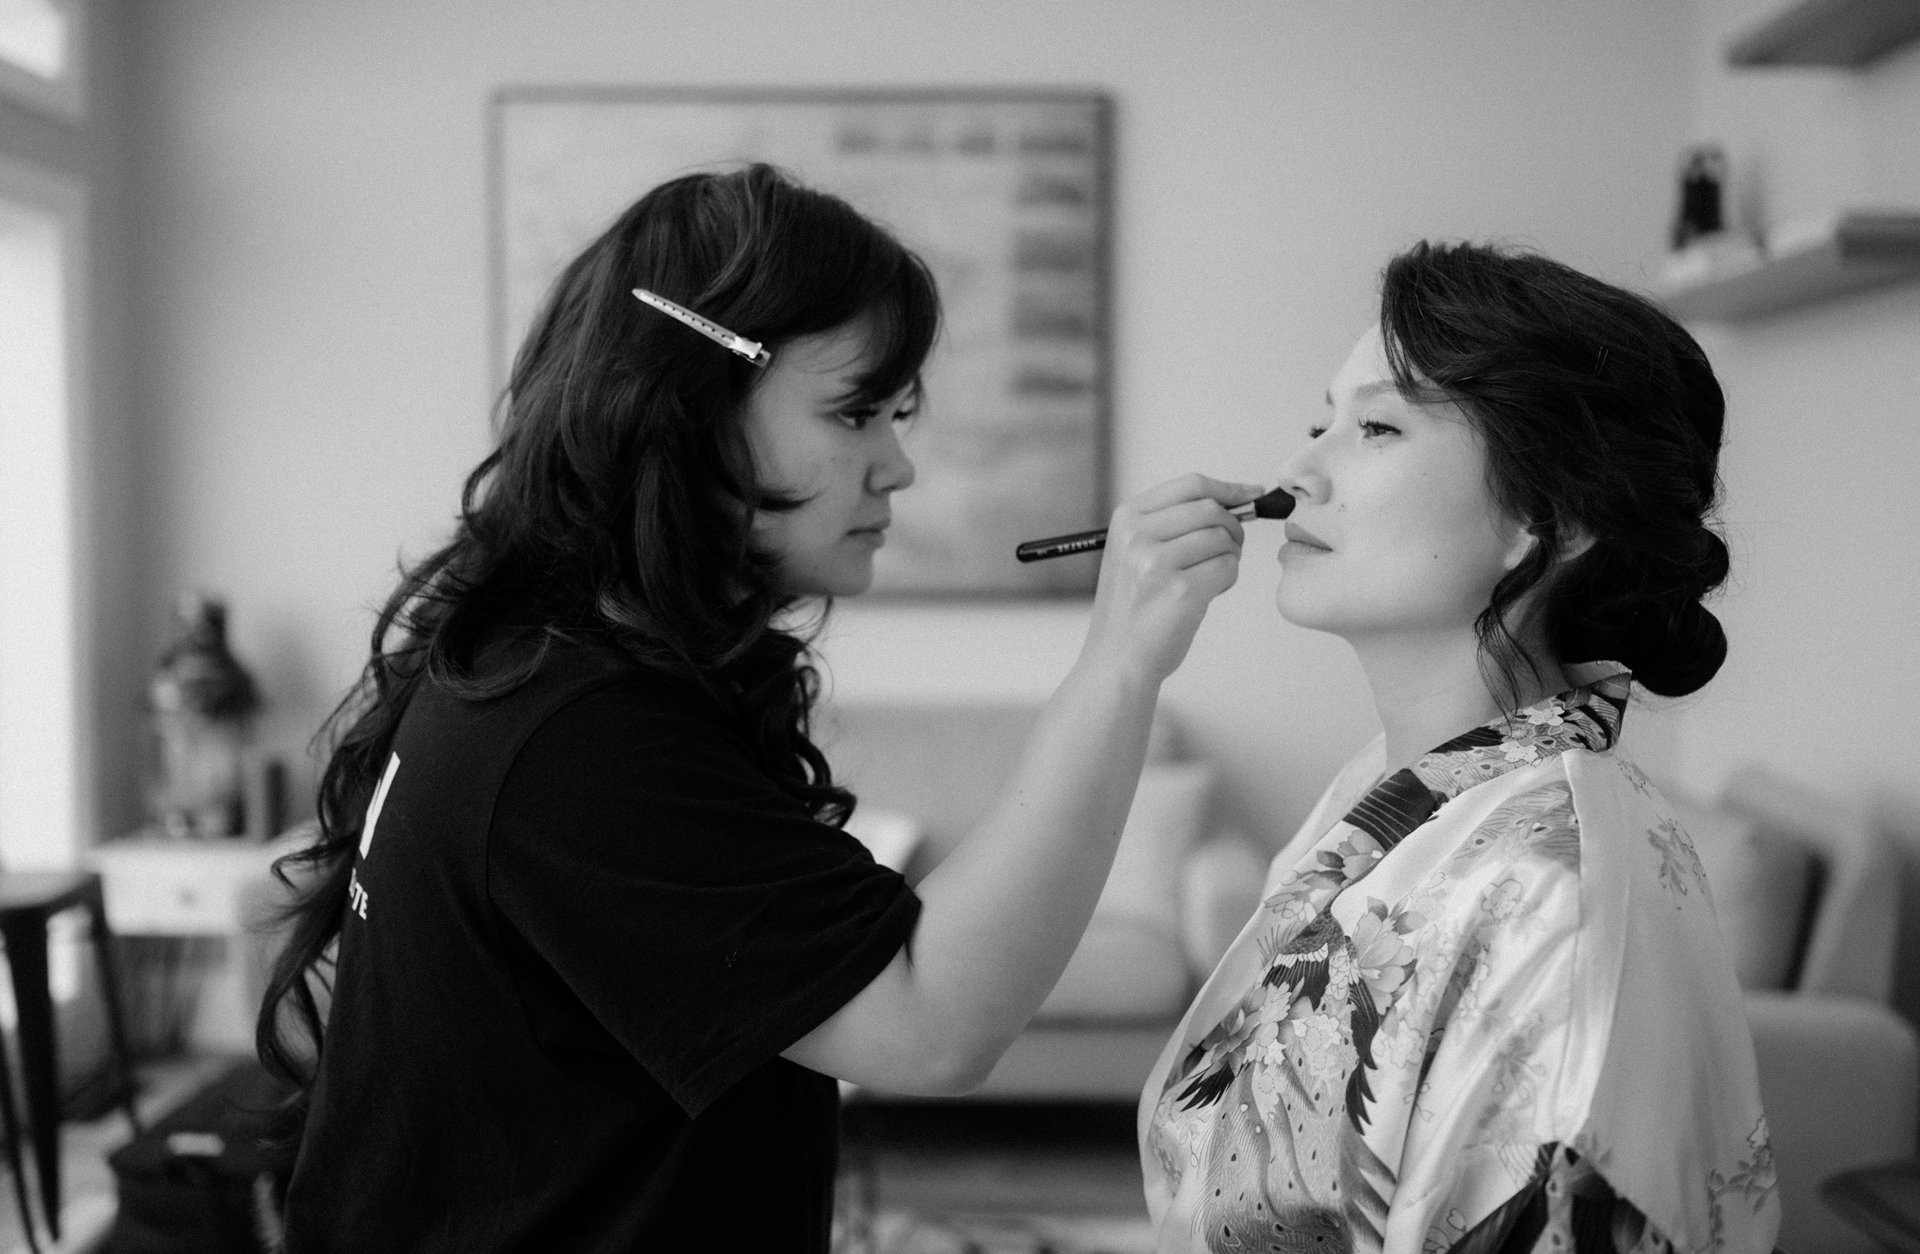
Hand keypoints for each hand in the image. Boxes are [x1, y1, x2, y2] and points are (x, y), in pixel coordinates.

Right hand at [1080, 475, 1262, 686]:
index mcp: (1127, 519)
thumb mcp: (1134, 553)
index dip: (1228, 489)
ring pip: (1223, 539)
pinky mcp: (1181, 592)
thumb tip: (1235, 499)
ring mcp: (1157, 563)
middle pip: (1211, 510)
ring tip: (1209, 578)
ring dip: (1229, 557)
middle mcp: (1138, 536)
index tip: (1251, 494)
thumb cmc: (1133, 609)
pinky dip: (1228, 580)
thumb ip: (1172, 523)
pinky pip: (1228, 568)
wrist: (1116, 660)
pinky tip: (1208, 594)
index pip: (1190, 485)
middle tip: (1230, 549)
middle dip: (1232, 528)